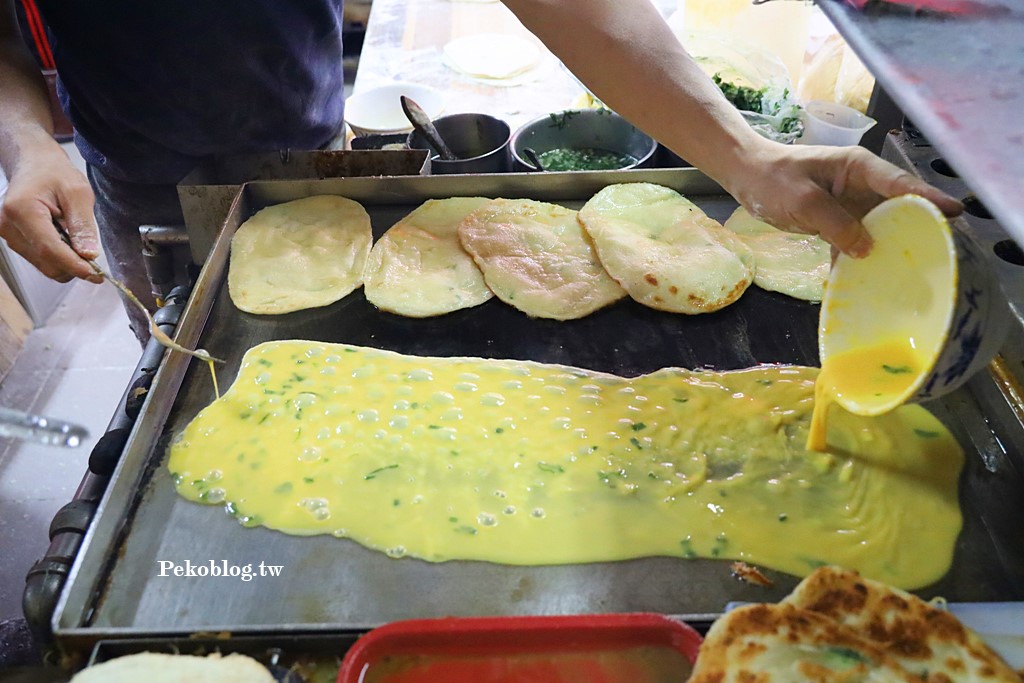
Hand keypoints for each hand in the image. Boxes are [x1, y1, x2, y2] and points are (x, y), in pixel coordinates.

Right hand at [0, 140, 102, 282]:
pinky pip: (39, 259)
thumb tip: (89, 254)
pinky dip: (57, 256)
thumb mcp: (78, 192)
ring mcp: (7, 234)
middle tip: (94, 258)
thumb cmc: (54, 172)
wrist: (35, 164)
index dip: (75, 266)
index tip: (96, 274)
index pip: (49, 249)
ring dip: (66, 261)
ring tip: (75, 238)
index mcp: (22, 210)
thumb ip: (83, 225)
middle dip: (73, 265)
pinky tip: (65, 240)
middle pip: (46, 262)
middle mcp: (8, 225)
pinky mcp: (13, 239)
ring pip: (43, 265)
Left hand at [725, 141, 962, 257]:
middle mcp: (861, 185)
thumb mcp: (804, 201)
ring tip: (909, 274)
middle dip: (916, 229)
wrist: (746, 176)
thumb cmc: (773, 179)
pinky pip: (855, 241)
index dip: (928, 198)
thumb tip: (867, 249)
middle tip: (940, 253)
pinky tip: (866, 281)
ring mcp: (850, 204)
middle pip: (897, 208)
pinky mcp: (837, 221)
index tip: (954, 212)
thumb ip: (835, 223)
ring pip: (878, 228)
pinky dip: (859, 259)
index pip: (899, 184)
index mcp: (858, 168)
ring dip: (888, 249)